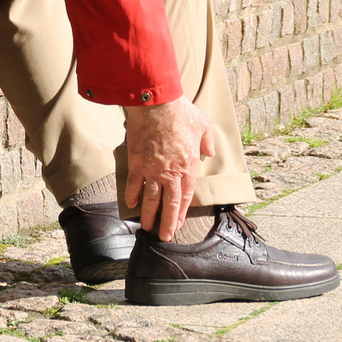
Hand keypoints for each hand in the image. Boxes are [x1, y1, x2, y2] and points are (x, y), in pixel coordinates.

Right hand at [123, 96, 215, 239]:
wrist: (156, 104)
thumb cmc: (181, 113)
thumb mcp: (203, 126)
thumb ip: (207, 142)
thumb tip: (210, 151)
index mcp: (188, 167)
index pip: (185, 197)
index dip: (180, 213)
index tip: (177, 225)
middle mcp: (170, 173)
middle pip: (168, 204)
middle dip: (166, 223)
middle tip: (163, 237)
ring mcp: (152, 169)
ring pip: (151, 199)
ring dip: (149, 215)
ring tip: (146, 227)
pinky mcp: (136, 162)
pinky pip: (133, 184)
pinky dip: (132, 195)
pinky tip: (132, 205)